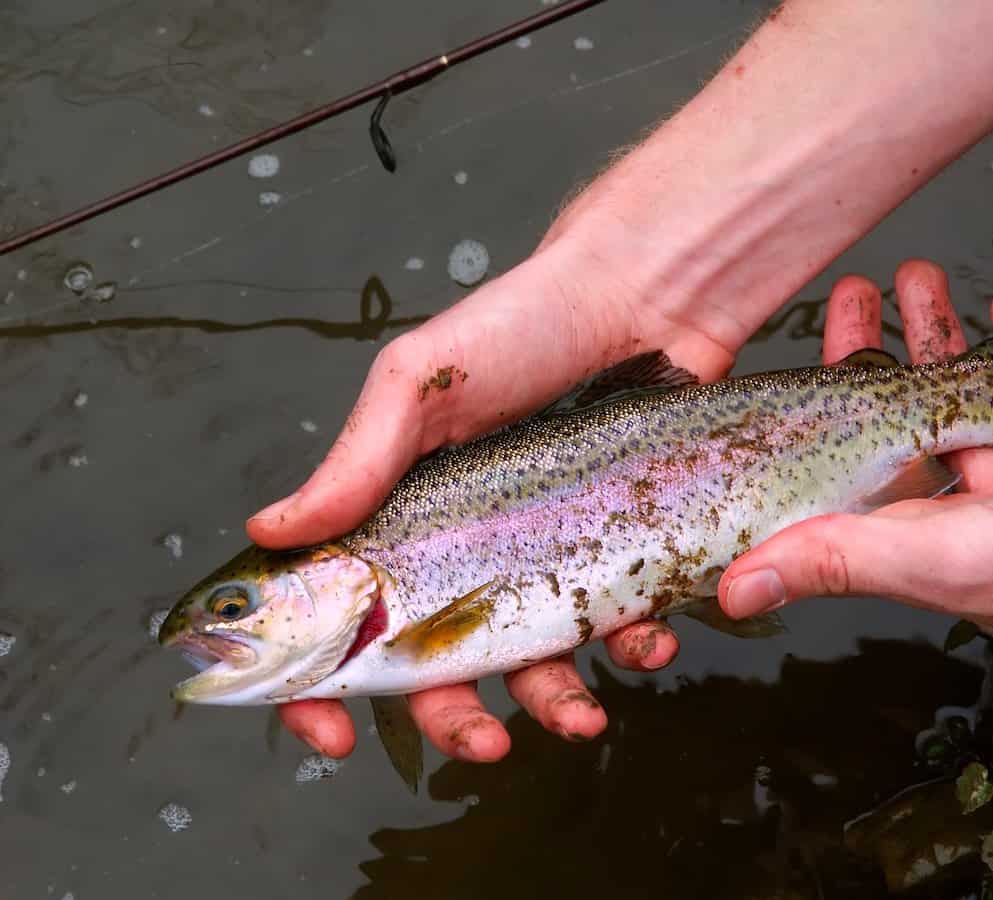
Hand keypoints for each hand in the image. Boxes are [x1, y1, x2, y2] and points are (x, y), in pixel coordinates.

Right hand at [248, 229, 750, 759]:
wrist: (643, 297)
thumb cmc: (522, 326)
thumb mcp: (420, 382)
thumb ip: (357, 462)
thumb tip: (270, 532)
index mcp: (402, 514)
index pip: (341, 613)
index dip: (322, 683)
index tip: (331, 733)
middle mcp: (467, 545)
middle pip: (439, 661)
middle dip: (454, 718)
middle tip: (483, 745)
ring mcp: (543, 552)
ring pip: (534, 660)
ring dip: (552, 704)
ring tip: (582, 719)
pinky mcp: (614, 548)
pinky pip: (617, 622)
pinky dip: (631, 647)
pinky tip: (648, 639)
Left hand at [719, 260, 992, 692]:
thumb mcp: (934, 558)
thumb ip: (835, 560)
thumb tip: (731, 593)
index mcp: (902, 537)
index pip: (838, 461)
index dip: (816, 397)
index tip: (804, 338)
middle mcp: (950, 522)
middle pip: (896, 422)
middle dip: (877, 350)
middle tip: (863, 287)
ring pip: (963, 409)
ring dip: (942, 345)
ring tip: (926, 281)